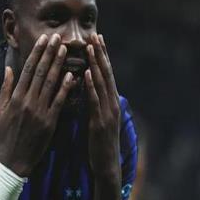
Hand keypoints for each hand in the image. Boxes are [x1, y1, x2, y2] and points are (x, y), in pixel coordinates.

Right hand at [0, 34, 73, 176]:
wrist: (14, 160)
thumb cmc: (5, 135)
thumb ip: (4, 89)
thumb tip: (8, 69)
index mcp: (15, 97)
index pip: (28, 69)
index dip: (36, 52)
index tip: (43, 39)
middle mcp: (27, 101)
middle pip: (41, 72)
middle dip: (50, 53)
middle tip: (57, 37)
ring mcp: (39, 111)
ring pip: (51, 83)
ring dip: (59, 65)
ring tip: (65, 50)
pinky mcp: (50, 122)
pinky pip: (59, 102)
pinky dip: (66, 88)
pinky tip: (72, 75)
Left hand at [85, 33, 120, 179]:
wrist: (106, 165)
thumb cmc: (99, 143)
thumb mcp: (98, 119)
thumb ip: (94, 103)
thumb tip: (87, 87)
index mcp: (110, 102)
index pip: (106, 74)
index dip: (102, 56)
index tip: (97, 38)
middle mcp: (112, 104)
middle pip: (106, 74)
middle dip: (101, 54)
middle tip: (96, 35)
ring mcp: (108, 112)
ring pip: (102, 84)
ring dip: (97, 64)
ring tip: (91, 47)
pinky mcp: (100, 122)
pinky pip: (95, 101)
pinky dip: (92, 86)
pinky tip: (87, 73)